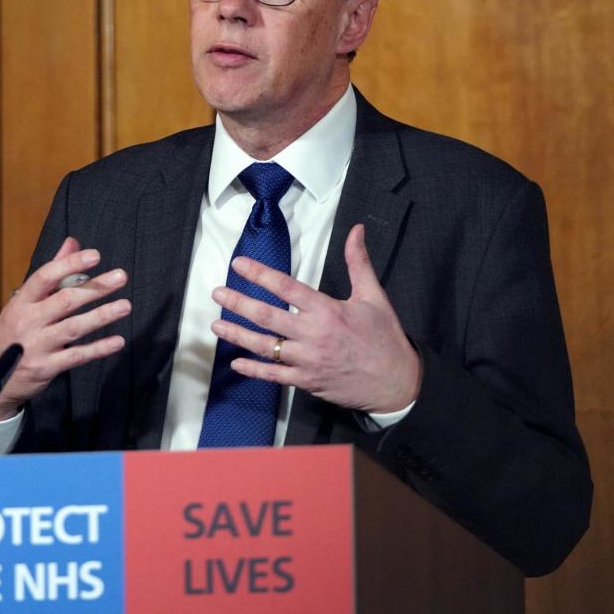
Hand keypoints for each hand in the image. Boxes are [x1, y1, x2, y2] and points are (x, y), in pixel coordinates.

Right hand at [0, 237, 129, 422]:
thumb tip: (72, 243)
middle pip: (65, 300)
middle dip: (95, 288)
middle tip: (121, 277)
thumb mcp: (24, 304)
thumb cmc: (12, 335)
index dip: (70, 264)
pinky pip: (77, 356)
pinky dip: (98, 349)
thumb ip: (52, 274)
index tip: (95, 256)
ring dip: (101, 316)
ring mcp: (36, 346)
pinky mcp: (46, 368)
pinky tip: (117, 341)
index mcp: (21, 302)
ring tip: (124, 306)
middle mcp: (27, 321)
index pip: (45, 277)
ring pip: (73, 327)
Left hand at [210, 224, 420, 413]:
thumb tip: (356, 230)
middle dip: (238, 303)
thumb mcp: (373, 296)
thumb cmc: (384, 338)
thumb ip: (358, 262)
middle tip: (217, 293)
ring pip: (265, 346)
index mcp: (327, 310)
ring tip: (216, 325)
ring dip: (238, 335)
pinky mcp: (306, 381)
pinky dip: (253, 370)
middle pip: (267, 316)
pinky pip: (274, 375)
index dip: (260, 274)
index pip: (286, 287)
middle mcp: (313, 334)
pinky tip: (236, 363)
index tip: (240, 265)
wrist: (396, 382)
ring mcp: (307, 360)